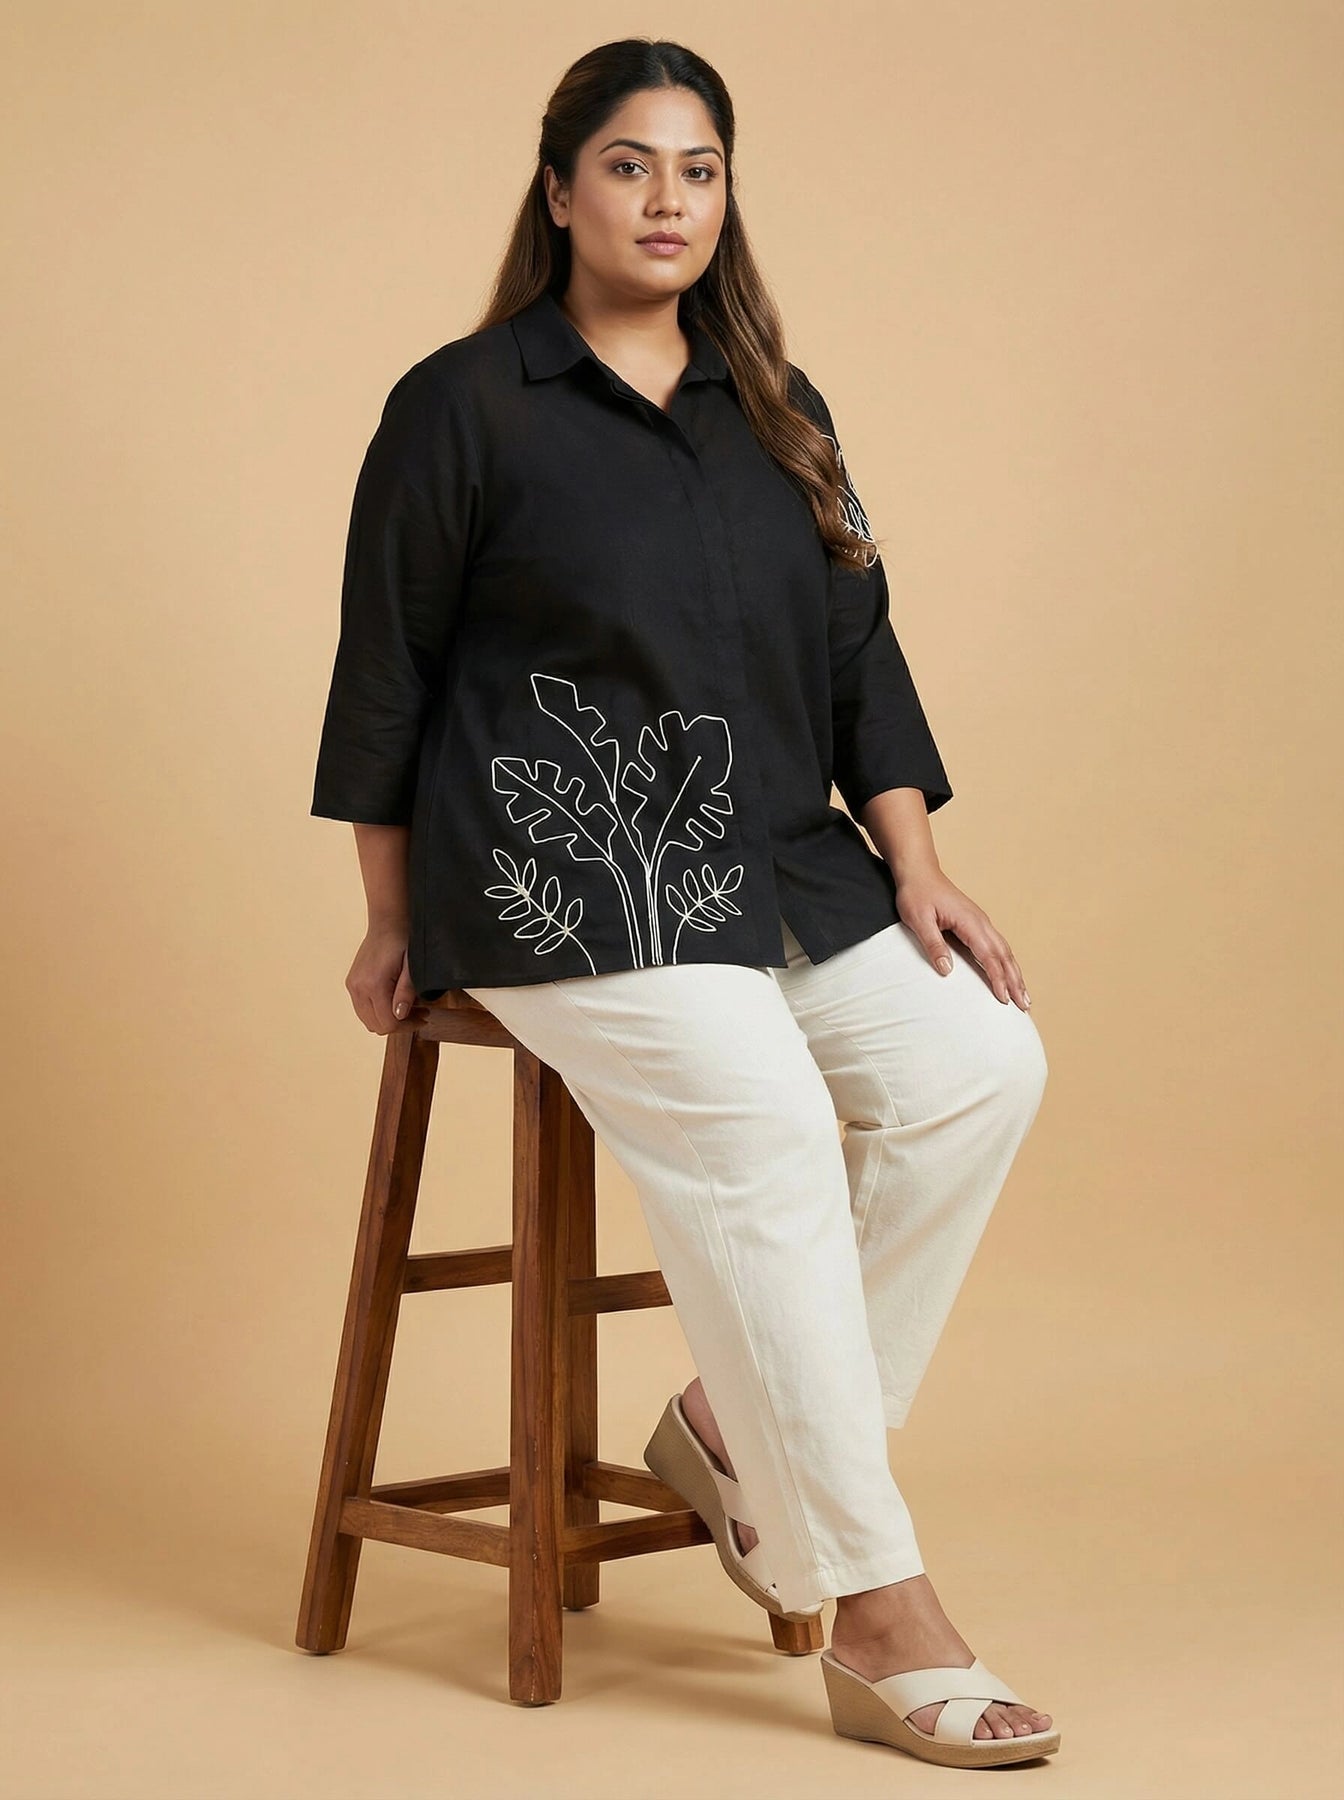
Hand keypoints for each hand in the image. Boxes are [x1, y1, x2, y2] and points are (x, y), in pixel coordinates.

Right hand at [345, 927, 431, 1033]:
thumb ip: (406, 992)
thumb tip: (401, 1015)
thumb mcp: (412, 966)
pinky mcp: (352, 983)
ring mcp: (353, 986)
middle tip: (419, 1013)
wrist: (387, 922)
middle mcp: (358, 987)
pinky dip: (377, 1011)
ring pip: (368, 1020)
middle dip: (399, 1025)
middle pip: (376, 1025)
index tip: (423, 1018)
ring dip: (387, 1020)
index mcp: (374, 984)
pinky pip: (363, 1009)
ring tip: (407, 1008)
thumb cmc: (402, 939)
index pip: (388, 1023)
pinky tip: (393, 1000)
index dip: (408, 1025)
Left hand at [894, 867, 1031, 1010]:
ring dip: (1015, 974)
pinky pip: (997, 946)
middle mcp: (981, 922)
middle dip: (1016, 981)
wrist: (918, 871)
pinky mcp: (976, 923)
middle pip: (1004, 956)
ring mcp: (981, 922)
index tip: (1004, 998)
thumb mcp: (919, 920)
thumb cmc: (917, 893)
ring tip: (1024, 995)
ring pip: (1004, 951)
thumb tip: (946, 970)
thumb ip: (933, 944)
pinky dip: (1007, 963)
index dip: (997, 979)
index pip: (989, 955)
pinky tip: (1009, 974)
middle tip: (1025, 1005)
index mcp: (969, 922)